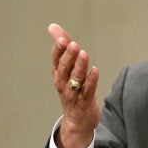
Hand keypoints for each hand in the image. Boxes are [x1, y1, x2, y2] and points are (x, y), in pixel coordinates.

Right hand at [48, 23, 99, 147]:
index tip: (62, 39)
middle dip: (68, 57)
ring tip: (84, 54)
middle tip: (73, 45)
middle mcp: (63, 84)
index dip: (58, 50)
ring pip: (75, 79)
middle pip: (64, 69)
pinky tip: (95, 70)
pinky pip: (88, 90)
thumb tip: (52, 26)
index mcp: (58, 74)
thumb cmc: (72, 89)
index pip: (56, 60)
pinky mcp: (85, 102)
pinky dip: (91, 81)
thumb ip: (62, 47)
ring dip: (79, 67)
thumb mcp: (66, 68)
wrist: (77, 121)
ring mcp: (74, 94)